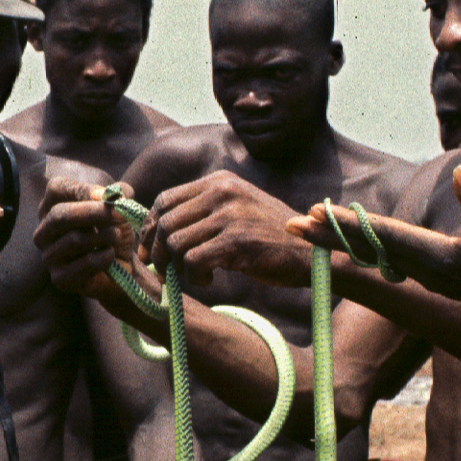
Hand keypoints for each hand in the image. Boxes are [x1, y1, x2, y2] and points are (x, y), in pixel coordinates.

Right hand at [34, 177, 142, 303]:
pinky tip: (110, 255)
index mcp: (52, 206)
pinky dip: (105, 257)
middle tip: (120, 213)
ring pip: (75, 240)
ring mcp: (48, 256)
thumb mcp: (117, 207)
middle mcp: (44, 230)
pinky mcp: (59, 279)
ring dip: (104, 236)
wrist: (121, 267)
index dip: (85, 190)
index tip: (111, 196)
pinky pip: (85, 263)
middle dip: (94, 213)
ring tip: (116, 236)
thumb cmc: (112, 230)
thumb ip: (117, 194)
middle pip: (60, 215)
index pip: (57, 189)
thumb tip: (109, 194)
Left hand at [146, 171, 313, 287]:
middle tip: (164, 270)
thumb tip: (158, 227)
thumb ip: (204, 209)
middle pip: (165, 222)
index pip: (165, 200)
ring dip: (177, 266)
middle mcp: (222, 192)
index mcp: (219, 181)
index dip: (150, 228)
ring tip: (195, 274)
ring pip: (175, 243)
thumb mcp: (238, 207)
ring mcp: (230, 215)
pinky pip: (193, 261)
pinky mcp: (237, 241)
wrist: (312, 250)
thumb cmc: (271, 236)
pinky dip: (194, 276)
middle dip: (157, 251)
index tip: (148, 249)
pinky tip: (209, 279)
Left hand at [290, 165, 460, 334]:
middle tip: (290, 224)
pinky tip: (352, 246)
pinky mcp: (437, 279)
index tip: (315, 215)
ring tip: (310, 230)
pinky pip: (390, 263)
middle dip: (329, 236)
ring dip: (342, 242)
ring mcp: (431, 278)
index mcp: (440, 259)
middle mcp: (428, 271)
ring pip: (375, 257)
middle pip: (368, 248)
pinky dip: (365, 250)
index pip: (383, 236)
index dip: (347, 224)